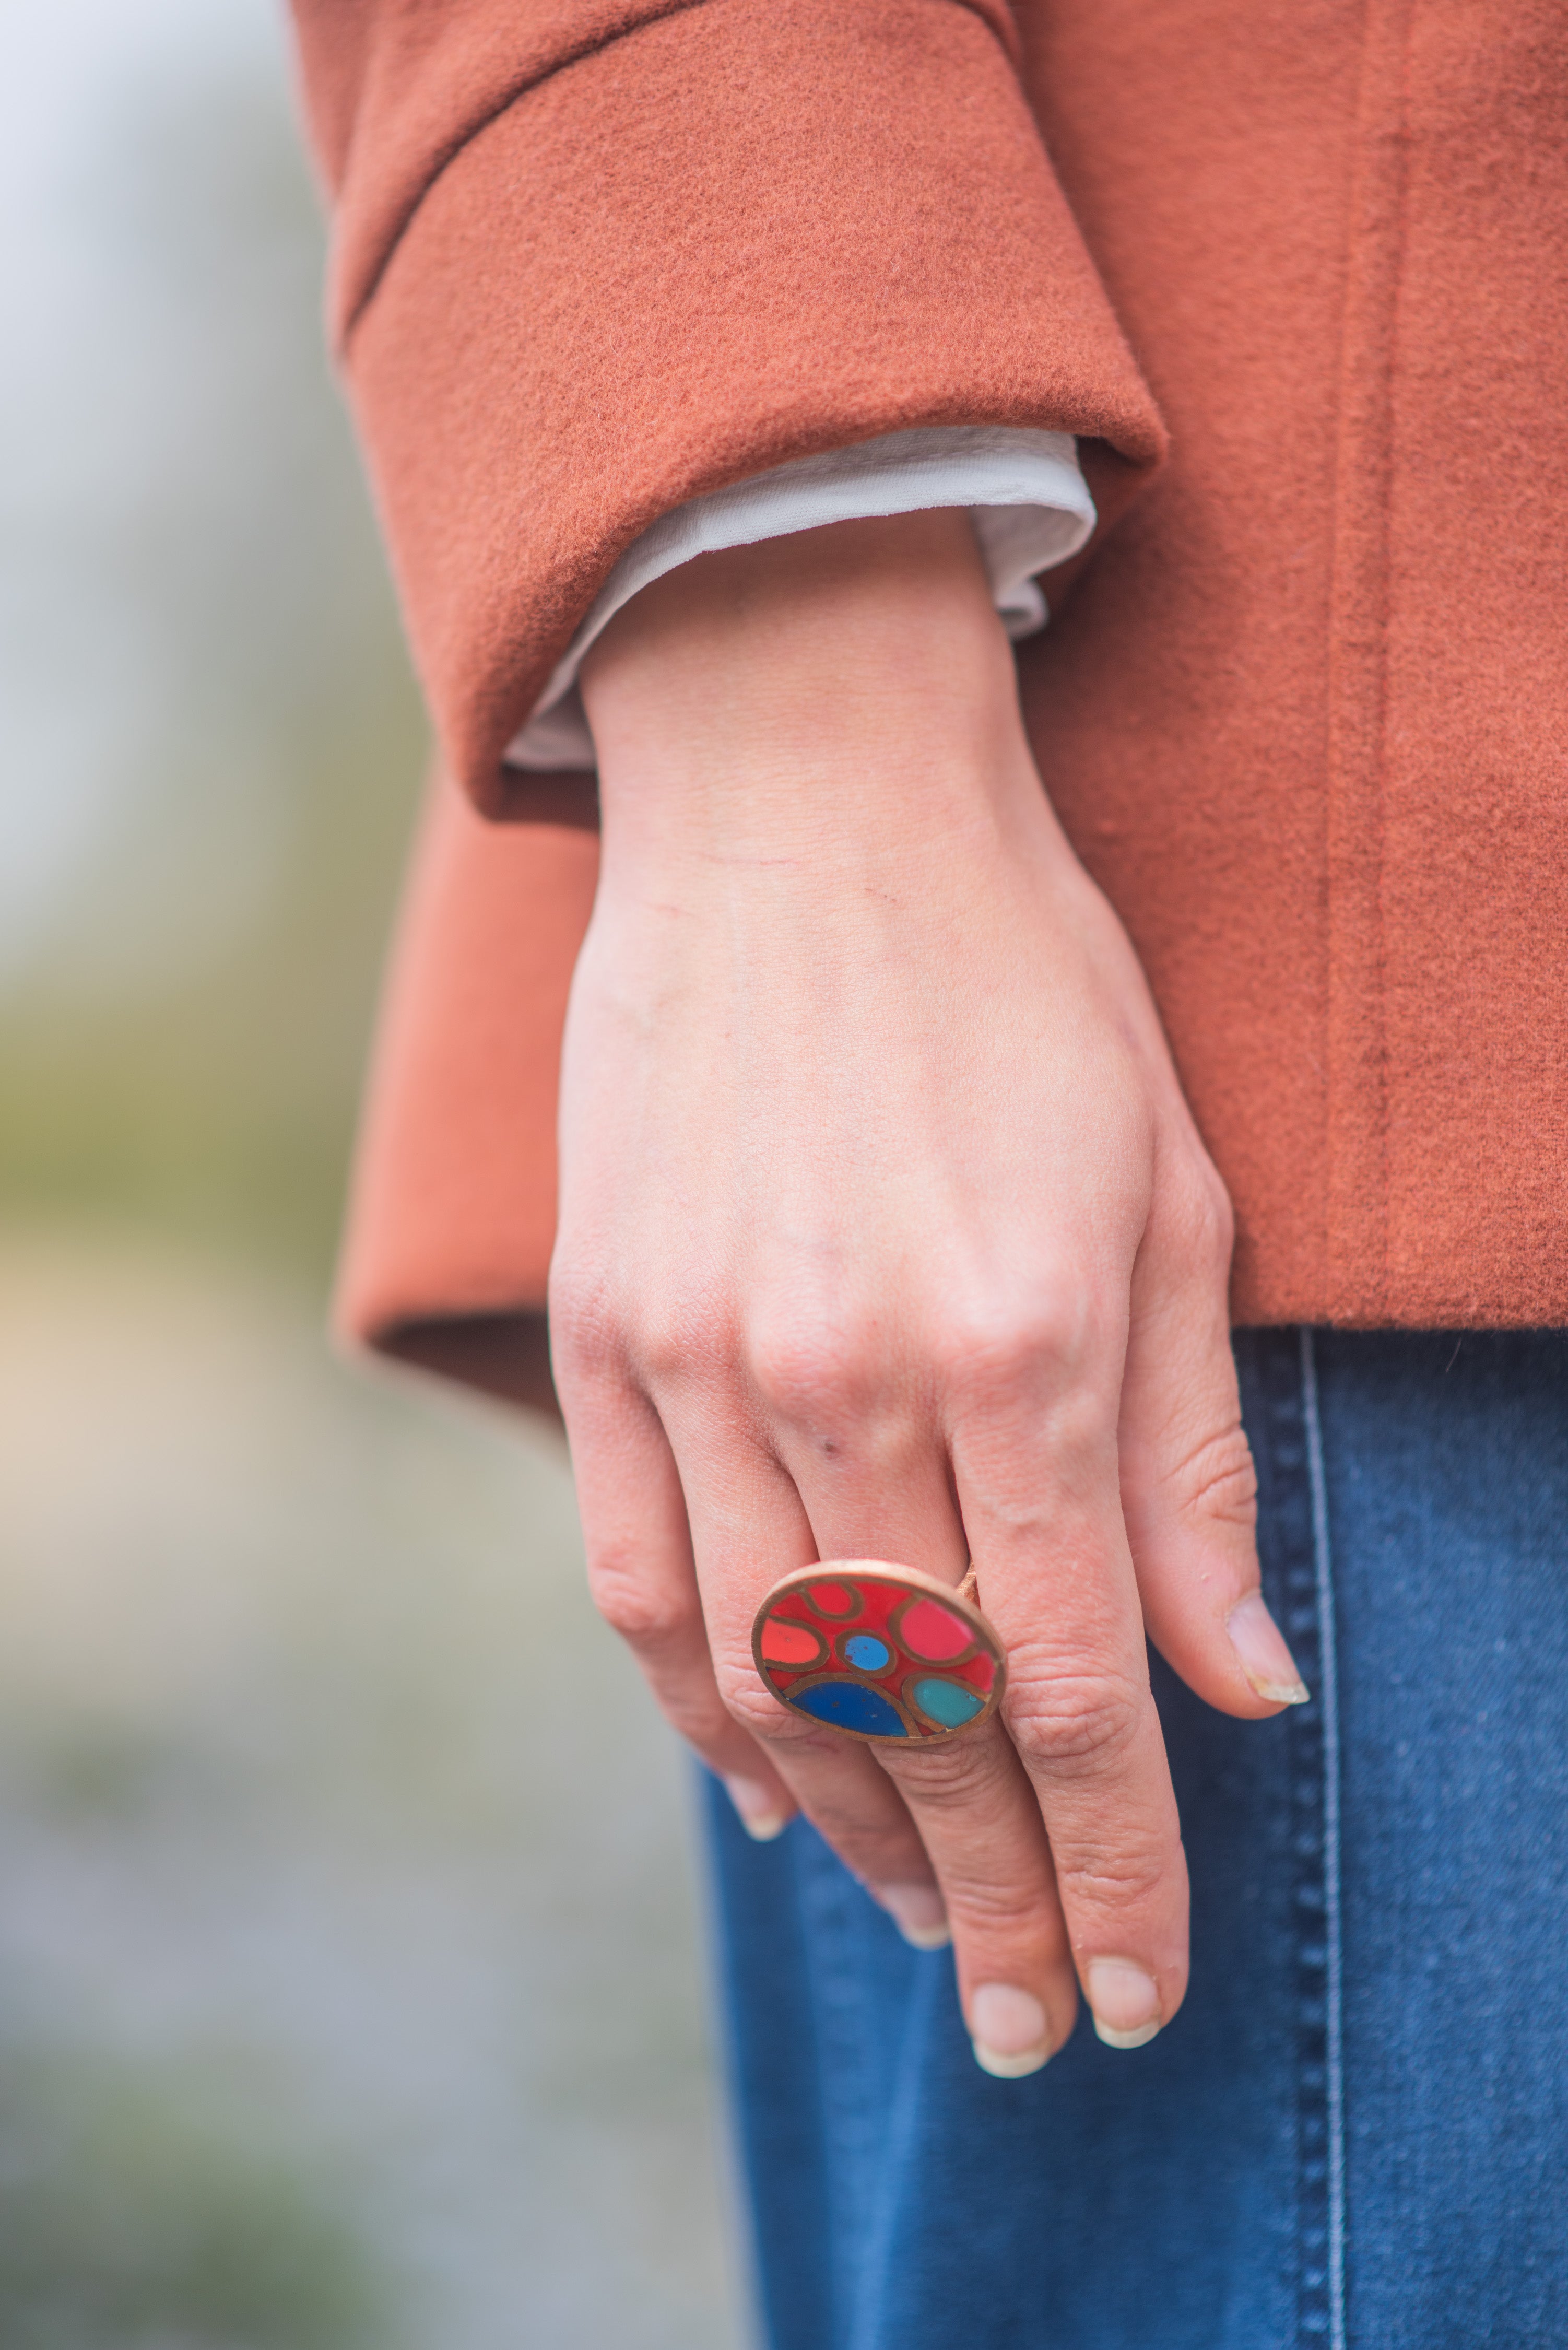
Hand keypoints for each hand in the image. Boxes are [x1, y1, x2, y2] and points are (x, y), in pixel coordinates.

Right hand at [552, 511, 1305, 2070]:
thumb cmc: (1025, 984)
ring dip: (855, 1831)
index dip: (1115, 1860)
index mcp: (1021, 1339)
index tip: (1136, 1988)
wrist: (803, 808)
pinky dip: (703, 1714)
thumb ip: (1194, 1456)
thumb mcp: (1171, 1194)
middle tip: (1027, 2019)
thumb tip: (1246, 1685)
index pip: (1078, 1683)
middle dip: (996, 1890)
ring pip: (775, 1674)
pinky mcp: (607, 1329)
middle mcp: (847, 1373)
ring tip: (921, 1928)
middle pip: (924, 1710)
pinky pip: (644, 1579)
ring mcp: (701, 1357)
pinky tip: (762, 1793)